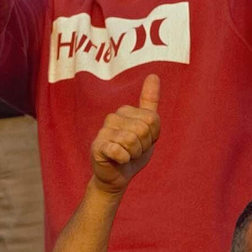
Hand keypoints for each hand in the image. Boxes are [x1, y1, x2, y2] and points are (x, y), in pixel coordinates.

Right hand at [89, 74, 160, 192]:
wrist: (117, 177)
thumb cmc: (133, 152)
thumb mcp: (148, 128)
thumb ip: (150, 102)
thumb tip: (153, 74)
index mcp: (125, 111)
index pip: (152, 119)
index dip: (153, 136)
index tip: (144, 141)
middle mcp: (112, 117)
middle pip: (143, 129)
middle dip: (144, 145)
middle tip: (134, 151)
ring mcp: (103, 131)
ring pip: (132, 141)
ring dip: (134, 154)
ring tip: (127, 156)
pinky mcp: (98, 147)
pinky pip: (119, 151)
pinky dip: (124, 159)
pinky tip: (118, 160)